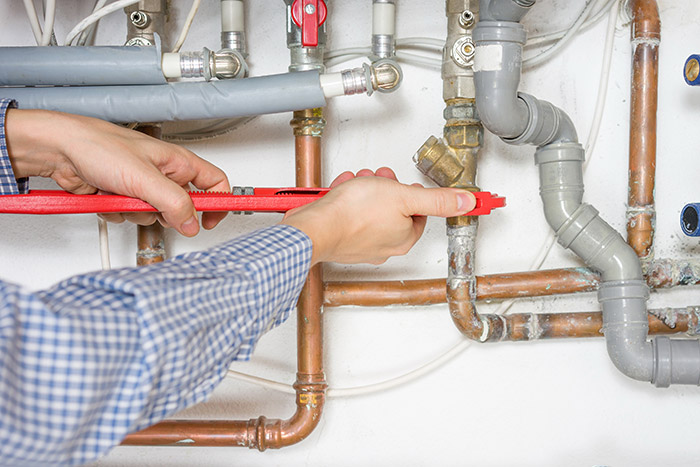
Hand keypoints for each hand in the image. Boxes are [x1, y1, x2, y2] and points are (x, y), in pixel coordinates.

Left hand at [5, 109, 229, 235]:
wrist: (59, 149)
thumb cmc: (99, 146)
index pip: (215, 184)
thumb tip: (191, 223)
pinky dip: (119, 212)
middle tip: (151, 204)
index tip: (212, 222)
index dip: (219, 204)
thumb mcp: (144, 178)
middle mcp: (164, 173)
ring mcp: (143, 186)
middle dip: (164, 212)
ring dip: (136, 212)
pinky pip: (131, 216)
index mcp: (178, 162)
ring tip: (122, 195)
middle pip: (182, 207)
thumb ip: (174, 203)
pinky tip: (108, 197)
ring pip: (154, 215)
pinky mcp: (123, 196)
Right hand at [281, 167, 475, 264]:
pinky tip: (340, 192)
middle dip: (384, 189)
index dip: (409, 192)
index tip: (400, 184)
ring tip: (355, 184)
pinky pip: (349, 215)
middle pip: (393, 209)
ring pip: (369, 210)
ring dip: (363, 191)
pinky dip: (345, 200)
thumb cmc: (353, 215)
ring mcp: (361, 245)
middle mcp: (385, 246)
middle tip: (376, 181)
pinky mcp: (341, 240)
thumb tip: (467, 202)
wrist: (315, 227)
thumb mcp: (403, 196)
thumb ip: (437, 199)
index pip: (419, 212)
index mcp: (405, 238)